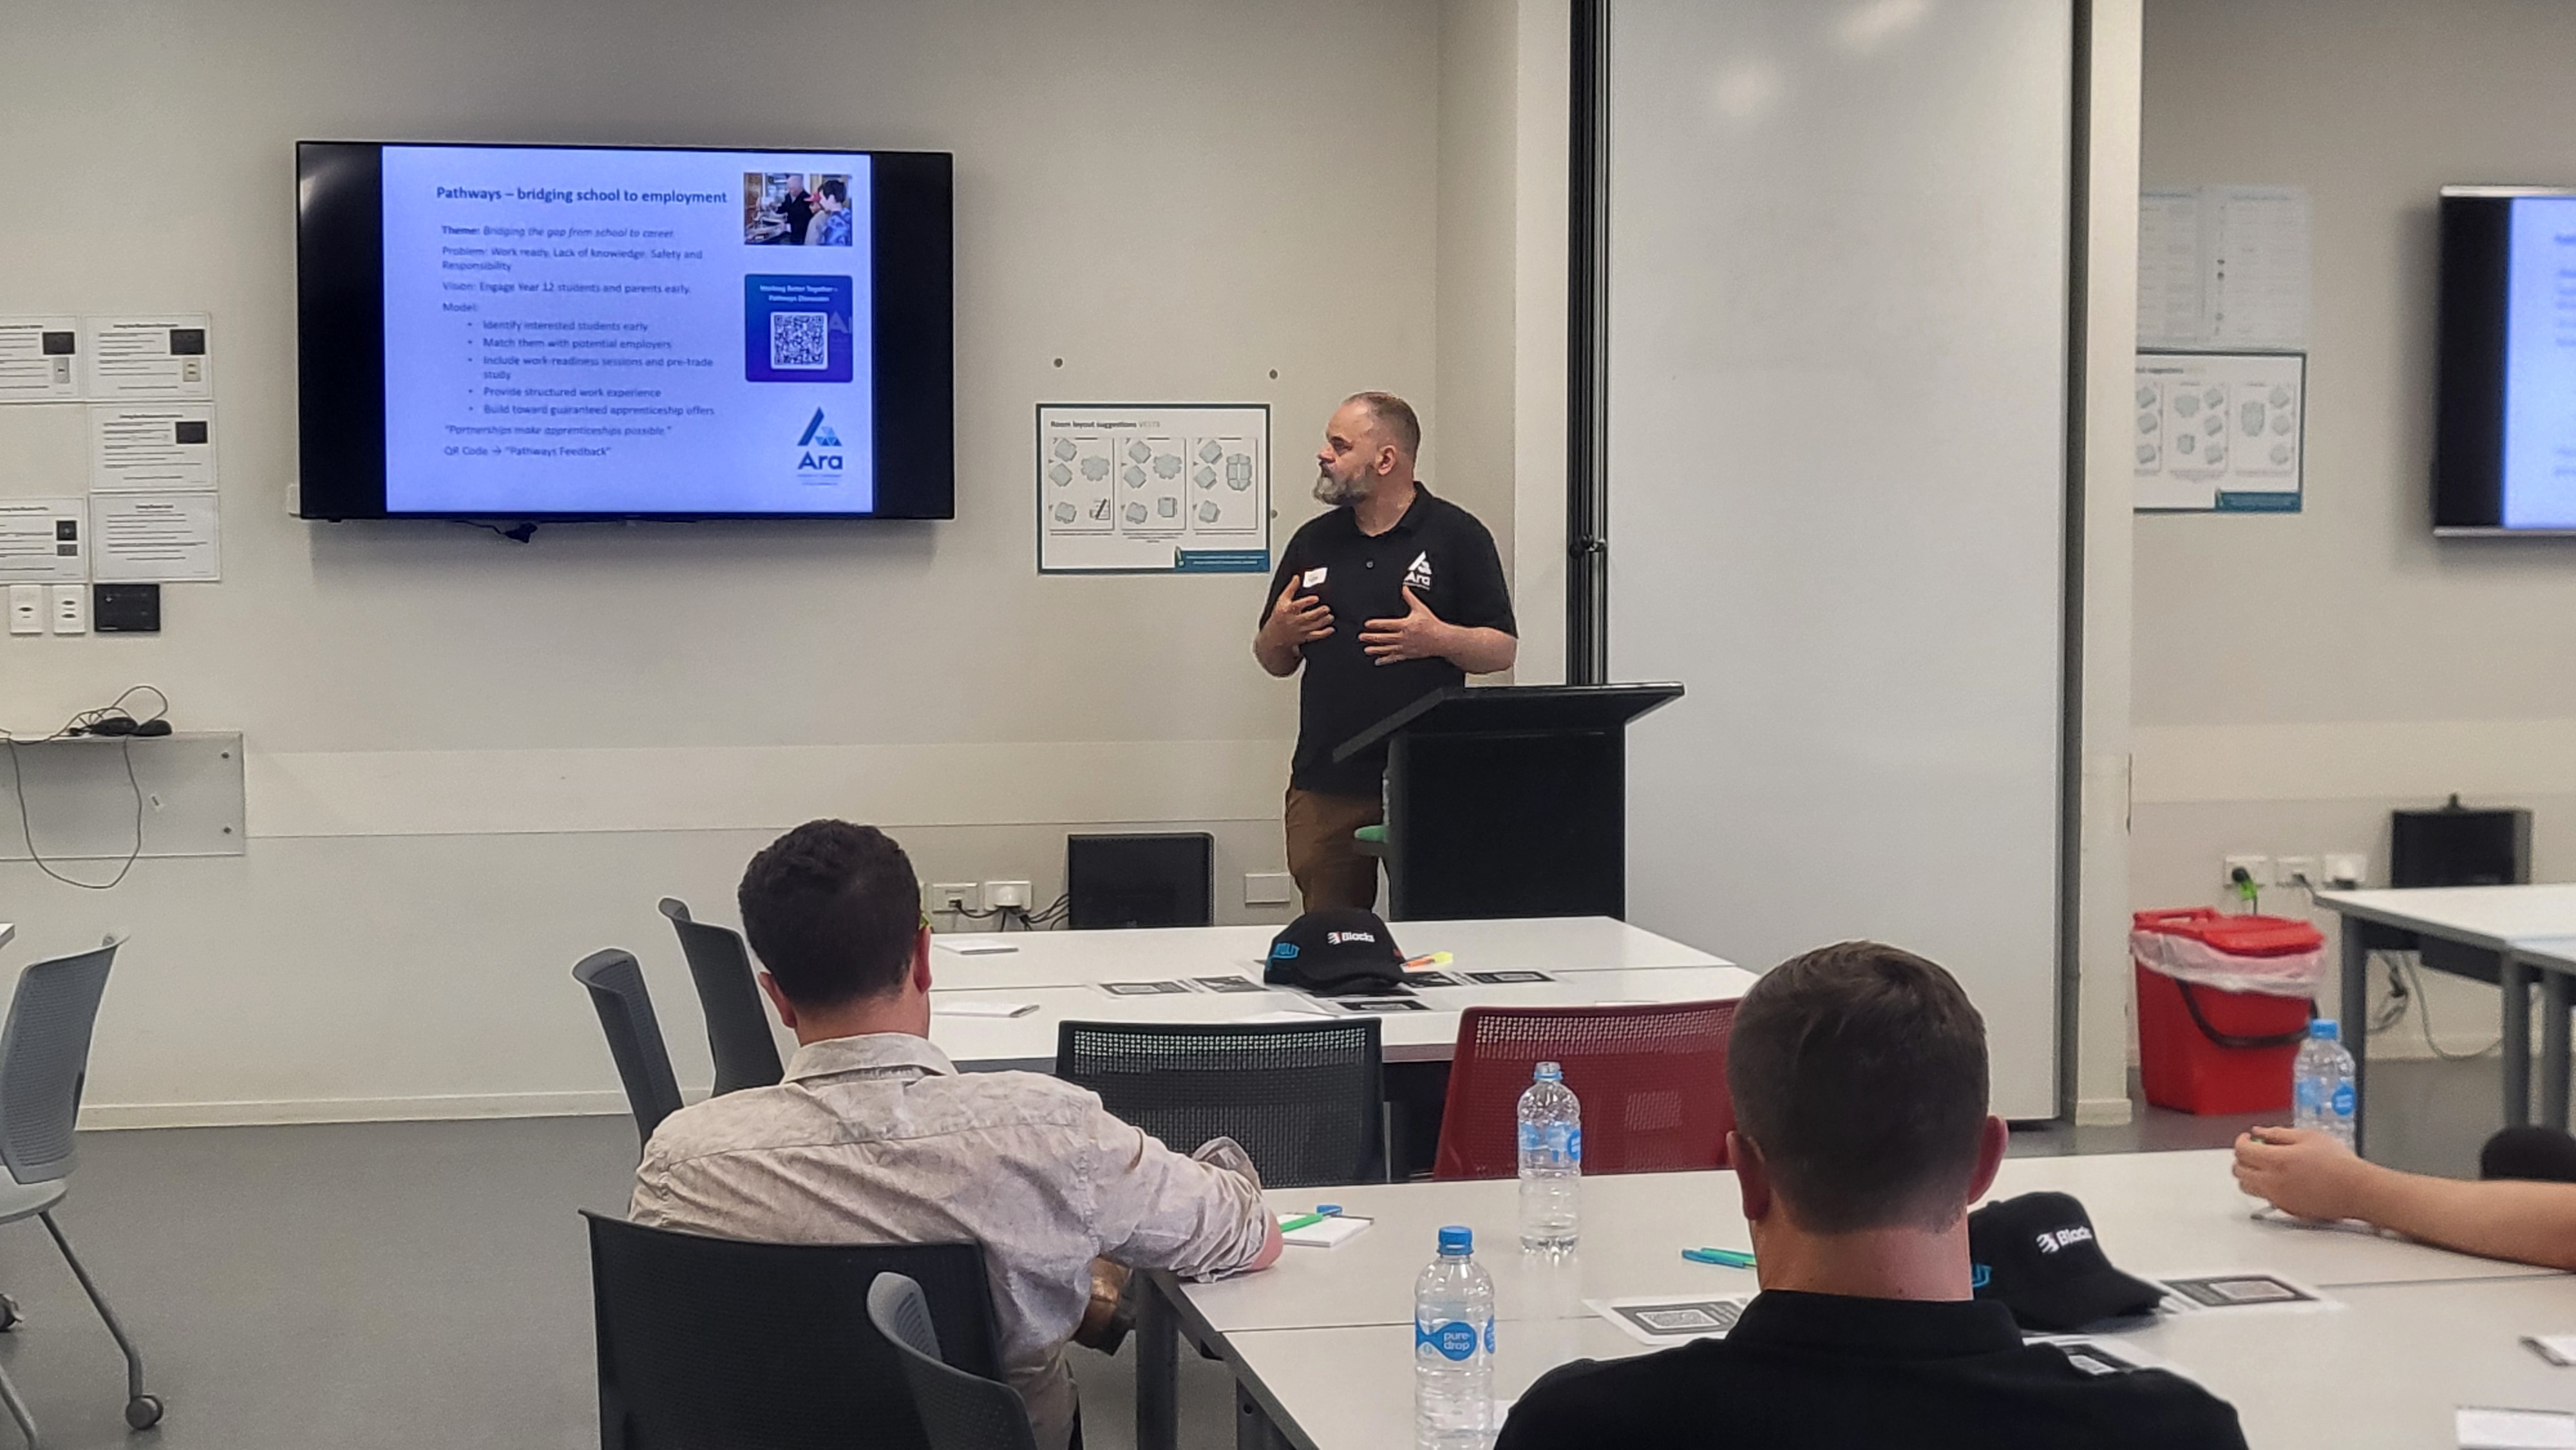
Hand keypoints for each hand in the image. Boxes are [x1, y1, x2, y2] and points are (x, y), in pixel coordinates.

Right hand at [1261, 580, 1332, 650]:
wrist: (1274, 636)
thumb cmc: (1279, 617)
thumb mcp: (1282, 601)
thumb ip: (1290, 589)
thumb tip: (1296, 578)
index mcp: (1288, 610)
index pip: (1297, 605)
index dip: (1307, 601)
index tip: (1316, 598)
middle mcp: (1294, 621)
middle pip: (1308, 617)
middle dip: (1319, 612)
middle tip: (1326, 608)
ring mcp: (1300, 630)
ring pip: (1314, 626)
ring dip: (1324, 621)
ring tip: (1330, 617)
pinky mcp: (1305, 637)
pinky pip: (1316, 636)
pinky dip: (1324, 633)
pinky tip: (1331, 629)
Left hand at [1360, 586, 1450, 664]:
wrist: (1442, 640)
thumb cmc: (1432, 625)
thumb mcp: (1421, 609)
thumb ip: (1410, 598)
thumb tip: (1404, 588)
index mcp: (1406, 625)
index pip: (1388, 625)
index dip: (1376, 624)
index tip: (1367, 624)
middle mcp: (1404, 637)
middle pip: (1384, 638)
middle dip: (1371, 637)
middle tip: (1362, 637)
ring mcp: (1405, 647)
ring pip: (1387, 649)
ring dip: (1376, 649)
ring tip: (1366, 650)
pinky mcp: (1408, 654)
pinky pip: (1394, 658)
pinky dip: (1385, 660)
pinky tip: (1378, 661)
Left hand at [2233, 1125, 2374, 1220]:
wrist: (2357, 1190)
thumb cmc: (2339, 1164)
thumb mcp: (2309, 1137)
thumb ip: (2278, 1133)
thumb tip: (2259, 1132)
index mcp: (2276, 1161)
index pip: (2241, 1151)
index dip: (2241, 1141)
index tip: (2247, 1138)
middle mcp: (2272, 1182)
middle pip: (2238, 1170)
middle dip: (2241, 1158)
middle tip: (2253, 1150)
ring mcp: (2278, 1198)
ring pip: (2247, 1187)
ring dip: (2249, 1174)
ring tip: (2263, 1165)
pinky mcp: (2287, 1210)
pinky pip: (2264, 1197)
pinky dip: (2264, 1187)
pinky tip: (2279, 1179)